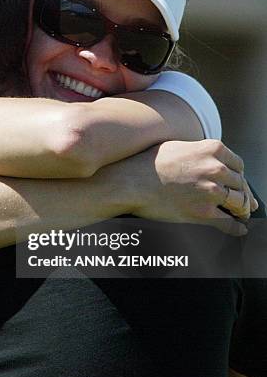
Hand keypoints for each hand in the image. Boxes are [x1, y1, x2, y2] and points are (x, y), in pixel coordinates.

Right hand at [131, 139, 256, 235]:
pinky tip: (239, 228)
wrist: (131, 182)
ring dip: (241, 210)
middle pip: (241, 185)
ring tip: (241, 215)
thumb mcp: (178, 147)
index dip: (238, 176)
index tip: (236, 184)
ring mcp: (212, 192)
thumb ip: (199, 153)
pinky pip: (229, 224)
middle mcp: (216, 169)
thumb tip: (210, 161)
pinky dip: (237, 228)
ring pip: (239, 204)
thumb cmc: (149, 163)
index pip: (238, 165)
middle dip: (242, 194)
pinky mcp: (203, 213)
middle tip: (244, 203)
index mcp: (213, 149)